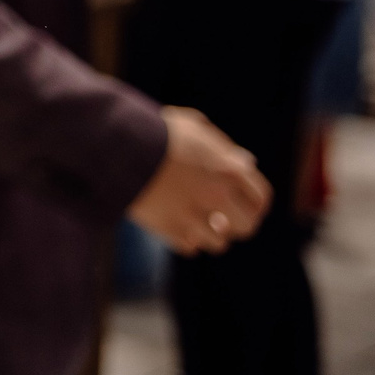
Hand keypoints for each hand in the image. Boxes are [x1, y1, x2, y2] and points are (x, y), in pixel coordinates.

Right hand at [127, 105, 270, 254]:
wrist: (115, 143)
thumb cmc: (155, 130)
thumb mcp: (192, 127)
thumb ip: (222, 146)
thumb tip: (246, 163)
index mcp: (228, 167)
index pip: (260, 198)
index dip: (255, 204)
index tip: (245, 206)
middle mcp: (217, 193)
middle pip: (246, 226)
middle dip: (236, 224)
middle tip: (222, 219)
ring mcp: (194, 214)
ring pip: (218, 242)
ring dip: (209, 234)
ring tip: (195, 223)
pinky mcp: (169, 228)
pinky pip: (190, 247)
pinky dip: (185, 240)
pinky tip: (175, 225)